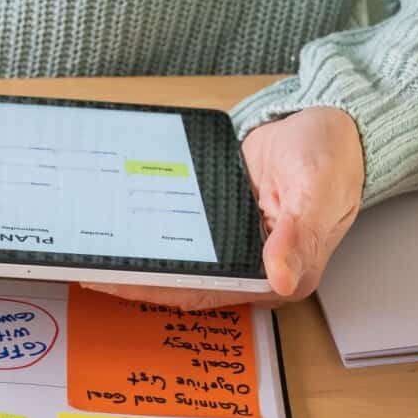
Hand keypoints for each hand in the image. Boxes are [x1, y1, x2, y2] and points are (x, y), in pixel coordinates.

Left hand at [84, 106, 363, 309]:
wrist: (332, 125)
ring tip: (91, 246)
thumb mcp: (316, 186)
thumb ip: (298, 232)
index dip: (158, 290)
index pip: (207, 292)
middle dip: (136, 277)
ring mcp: (238, 246)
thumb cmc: (332, 156)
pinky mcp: (224, 223)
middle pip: (186, 283)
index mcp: (282, 275)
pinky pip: (184, 233)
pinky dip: (152, 229)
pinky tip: (119, 220)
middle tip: (85, 265)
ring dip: (139, 256)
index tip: (114, 280)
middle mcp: (256, 269)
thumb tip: (281, 278)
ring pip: (180, 261)